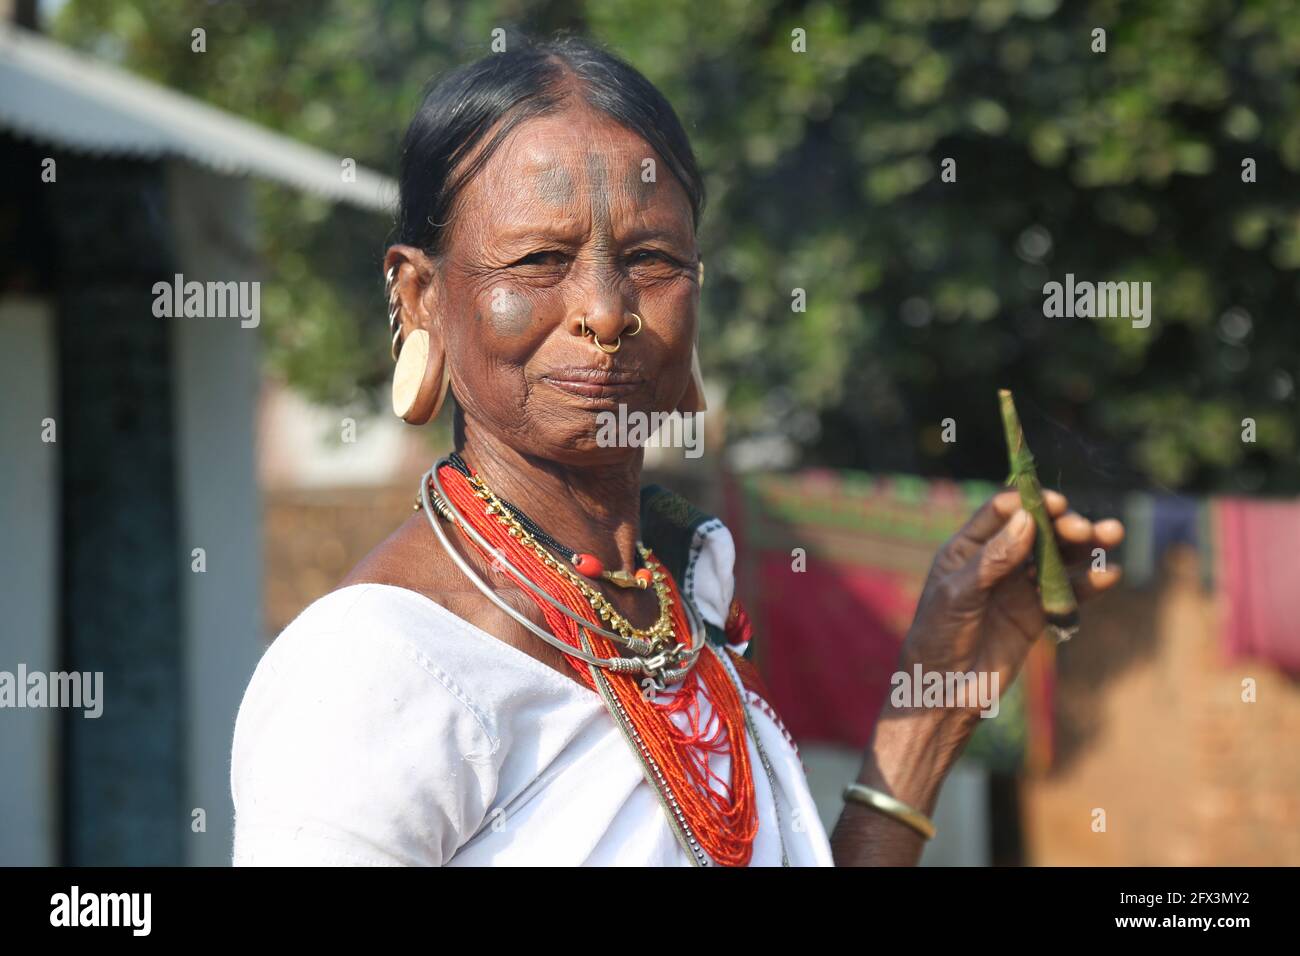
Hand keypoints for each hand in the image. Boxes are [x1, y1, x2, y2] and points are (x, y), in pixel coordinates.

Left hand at [898, 489, 1124, 725]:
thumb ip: (991, 559)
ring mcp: (1018, 587)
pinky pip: (1066, 592)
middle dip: (1063, 524)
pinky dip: (1088, 582)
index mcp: (967, 549)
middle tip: (1083, 529)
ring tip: (1111, 534)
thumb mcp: (957, 595)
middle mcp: (995, 562)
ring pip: (1056, 557)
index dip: (1029, 503)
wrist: (944, 692)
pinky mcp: (1036, 614)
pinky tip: (1109, 574)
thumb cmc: (937, 637)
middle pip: (1036, 531)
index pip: (1002, 513)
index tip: (1055, 503)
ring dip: (1084, 545)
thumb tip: (1026, 520)